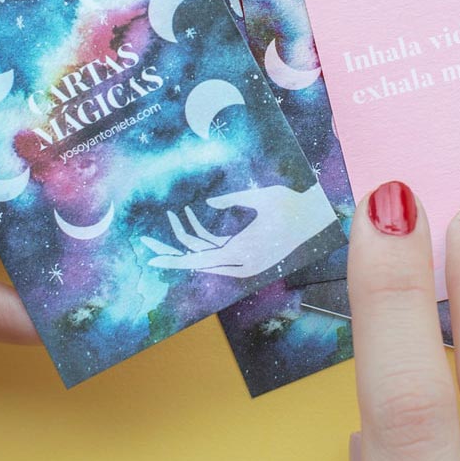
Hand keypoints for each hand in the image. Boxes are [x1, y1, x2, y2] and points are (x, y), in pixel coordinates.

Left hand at [140, 183, 339, 277]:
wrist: (314, 218)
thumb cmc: (292, 204)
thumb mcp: (263, 198)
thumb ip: (234, 201)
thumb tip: (209, 205)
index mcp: (241, 253)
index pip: (199, 260)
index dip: (173, 259)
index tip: (151, 258)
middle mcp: (238, 262)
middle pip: (195, 260)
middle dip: (170, 251)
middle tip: (145, 242)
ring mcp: (240, 260)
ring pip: (202, 254)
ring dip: (184, 237)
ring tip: (167, 217)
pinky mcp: (242, 253)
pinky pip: (213, 248)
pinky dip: (199, 234)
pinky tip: (187, 216)